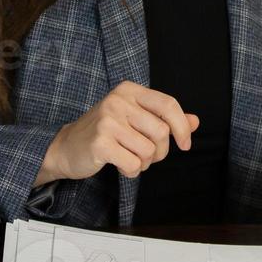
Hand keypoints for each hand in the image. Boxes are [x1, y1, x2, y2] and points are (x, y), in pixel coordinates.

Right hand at [36, 82, 198, 185]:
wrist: (66, 147)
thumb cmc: (105, 132)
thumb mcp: (135, 118)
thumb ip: (165, 118)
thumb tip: (195, 121)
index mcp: (129, 90)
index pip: (168, 104)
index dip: (182, 127)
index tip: (185, 144)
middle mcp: (118, 101)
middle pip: (162, 131)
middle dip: (161, 151)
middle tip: (148, 156)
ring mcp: (108, 121)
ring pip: (149, 150)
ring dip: (144, 163)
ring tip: (130, 158)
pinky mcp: (100, 143)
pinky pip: (133, 164)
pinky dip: (132, 171)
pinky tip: (120, 165)